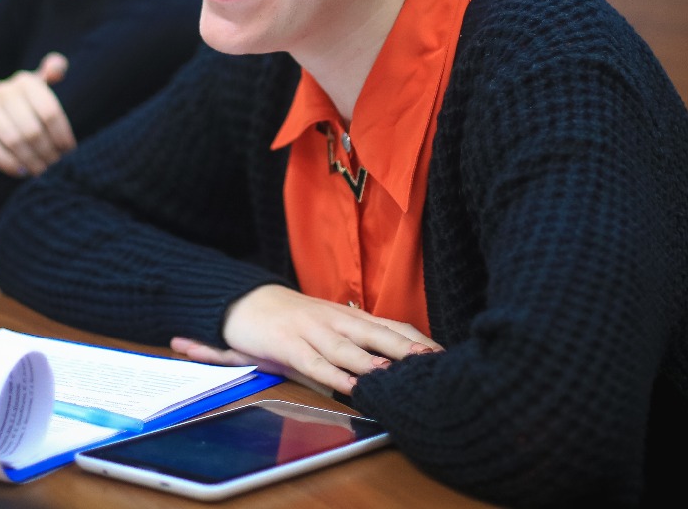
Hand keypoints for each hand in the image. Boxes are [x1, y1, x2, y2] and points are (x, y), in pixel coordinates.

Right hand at [0, 53, 73, 177]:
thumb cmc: (22, 106)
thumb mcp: (37, 90)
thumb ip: (51, 73)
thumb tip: (57, 66)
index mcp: (26, 81)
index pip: (50, 111)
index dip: (61, 134)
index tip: (68, 150)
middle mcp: (3, 90)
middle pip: (32, 129)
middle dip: (46, 151)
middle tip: (54, 164)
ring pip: (12, 139)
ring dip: (29, 159)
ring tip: (41, 170)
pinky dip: (7, 163)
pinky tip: (21, 172)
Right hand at [171, 284, 442, 396]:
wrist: (245, 301)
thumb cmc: (292, 319)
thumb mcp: (328, 327)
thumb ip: (356, 344)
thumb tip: (392, 367)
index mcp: (349, 316)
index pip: (391, 325)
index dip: (416, 340)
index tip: (442, 354)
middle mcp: (336, 319)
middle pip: (376, 333)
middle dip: (404, 348)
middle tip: (431, 361)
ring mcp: (311, 330)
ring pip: (347, 348)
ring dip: (371, 362)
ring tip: (394, 374)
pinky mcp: (288, 344)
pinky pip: (314, 361)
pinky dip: (333, 375)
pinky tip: (349, 386)